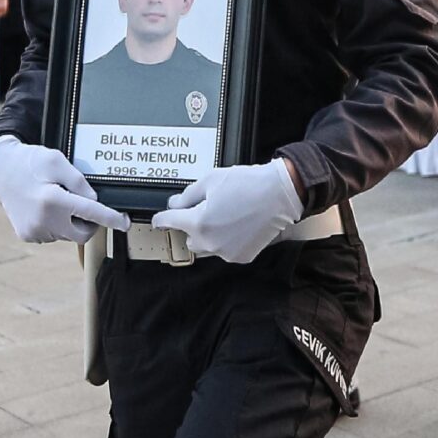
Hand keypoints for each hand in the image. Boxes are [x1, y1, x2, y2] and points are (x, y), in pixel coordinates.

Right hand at [0, 138, 125, 244]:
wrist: (1, 170)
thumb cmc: (30, 161)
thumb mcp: (57, 161)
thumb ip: (79, 182)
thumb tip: (95, 201)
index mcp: (53, 200)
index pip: (91, 213)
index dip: (111, 218)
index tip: (124, 223)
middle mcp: (43, 220)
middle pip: (81, 233)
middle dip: (88, 223)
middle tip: (84, 205)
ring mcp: (34, 231)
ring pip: (66, 234)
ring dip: (69, 222)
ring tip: (56, 200)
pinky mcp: (27, 235)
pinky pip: (52, 235)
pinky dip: (56, 224)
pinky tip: (45, 208)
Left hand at [150, 159, 303, 263]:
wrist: (280, 194)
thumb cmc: (247, 184)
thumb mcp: (211, 180)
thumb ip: (187, 195)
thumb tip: (175, 203)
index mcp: (198, 222)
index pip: (168, 222)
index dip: (161, 218)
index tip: (158, 220)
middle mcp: (209, 242)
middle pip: (188, 238)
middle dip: (191, 226)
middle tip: (204, 210)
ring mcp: (225, 252)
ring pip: (206, 247)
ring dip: (207, 235)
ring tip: (222, 217)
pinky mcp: (241, 256)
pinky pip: (224, 251)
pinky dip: (225, 241)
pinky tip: (236, 225)